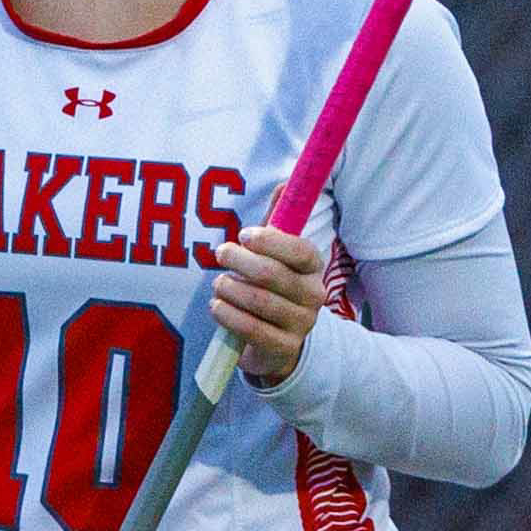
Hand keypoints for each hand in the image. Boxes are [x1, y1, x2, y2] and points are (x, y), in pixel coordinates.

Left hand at [209, 224, 325, 383]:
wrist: (279, 343)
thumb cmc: (272, 288)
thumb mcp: (276, 255)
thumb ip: (279, 221)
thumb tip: (286, 182)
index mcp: (314, 267)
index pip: (298, 250)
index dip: (269, 241)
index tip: (243, 235)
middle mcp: (314, 295)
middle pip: (272, 274)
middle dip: (239, 261)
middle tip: (220, 254)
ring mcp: (301, 324)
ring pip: (259, 301)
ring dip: (230, 289)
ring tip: (218, 284)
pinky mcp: (284, 348)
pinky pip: (251, 329)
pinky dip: (228, 315)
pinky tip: (217, 307)